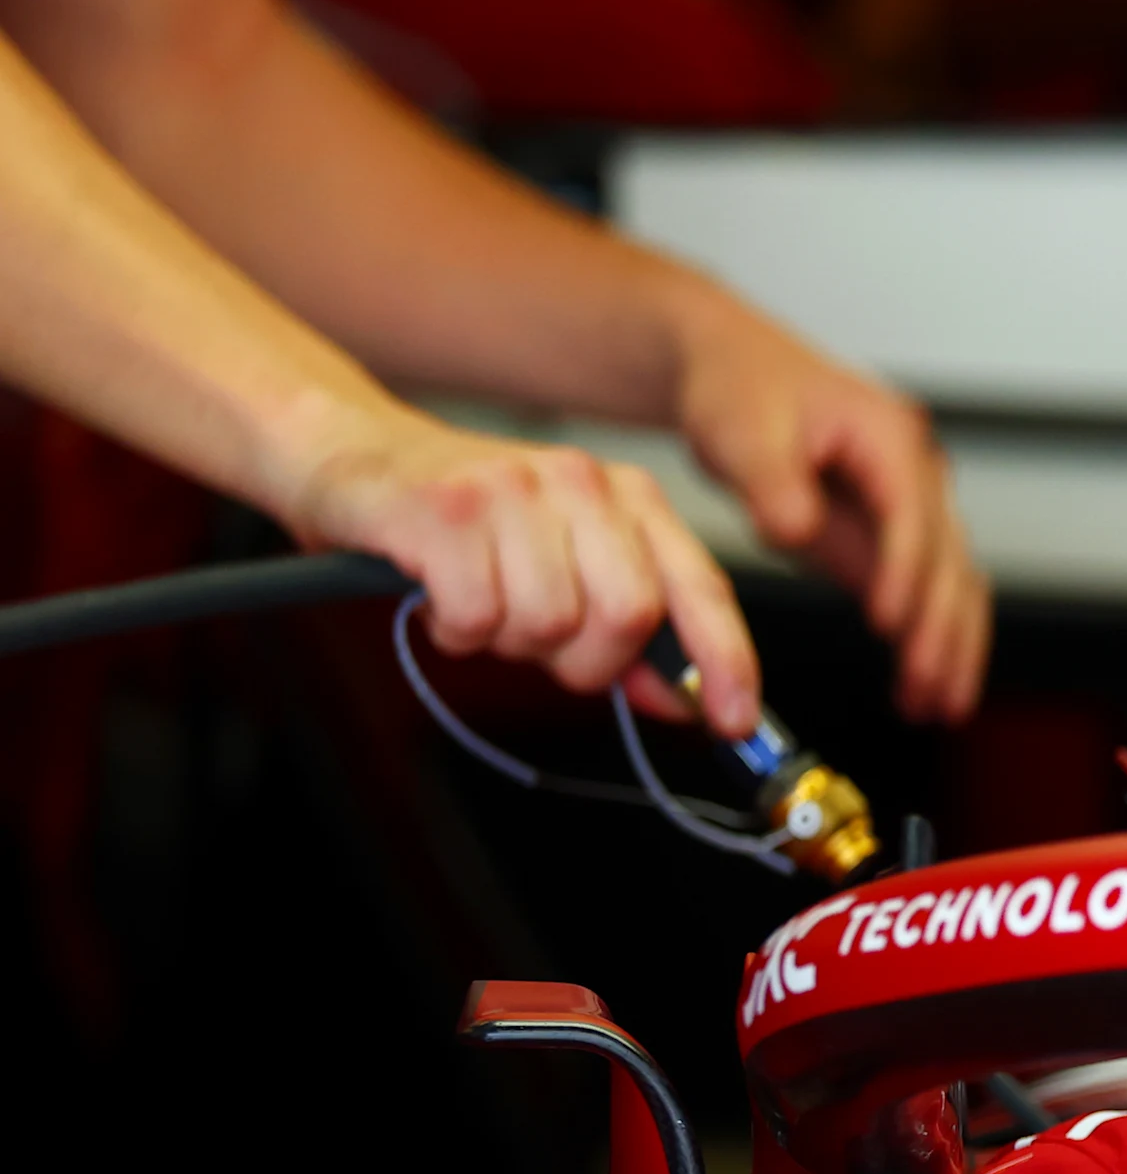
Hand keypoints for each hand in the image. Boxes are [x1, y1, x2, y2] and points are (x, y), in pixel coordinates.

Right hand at [293, 405, 759, 733]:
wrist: (345, 450)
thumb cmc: (464, 524)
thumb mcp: (560, 566)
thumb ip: (626, 631)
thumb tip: (683, 700)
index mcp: (628, 497)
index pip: (699, 587)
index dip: (725, 661)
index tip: (734, 724)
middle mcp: (582, 483)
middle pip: (628, 615)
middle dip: (586, 660)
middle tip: (537, 644)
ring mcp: (514, 490)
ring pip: (549, 623)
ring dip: (508, 642)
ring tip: (479, 604)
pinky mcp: (446, 509)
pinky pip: (475, 617)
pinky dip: (454, 631)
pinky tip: (438, 598)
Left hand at [661, 283, 987, 724]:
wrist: (737, 373)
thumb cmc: (742, 390)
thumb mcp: (741, 428)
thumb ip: (771, 481)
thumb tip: (796, 529)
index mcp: (888, 436)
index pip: (911, 513)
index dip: (905, 571)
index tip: (890, 625)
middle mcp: (917, 472)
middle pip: (949, 557)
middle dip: (942, 628)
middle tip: (929, 687)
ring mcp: (911, 507)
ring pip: (955, 583)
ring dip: (952, 645)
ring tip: (940, 704)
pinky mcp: (893, 538)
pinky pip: (930, 593)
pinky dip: (934, 638)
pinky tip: (927, 683)